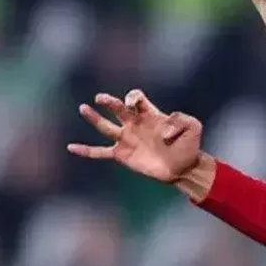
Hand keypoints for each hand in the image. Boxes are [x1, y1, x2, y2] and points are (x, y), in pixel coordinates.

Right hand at [67, 89, 202, 183]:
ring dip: (94, 118)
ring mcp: (126, 139)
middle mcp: (134, 123)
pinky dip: (85, 151)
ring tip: (83, 108)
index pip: (135, 98)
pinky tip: (71, 147)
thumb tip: (164, 127)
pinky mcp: (121, 155)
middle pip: (117, 109)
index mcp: (149, 113)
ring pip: (106, 127)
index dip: (132, 98)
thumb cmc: (189, 145)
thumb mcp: (193, 127)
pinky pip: (99, 152)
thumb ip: (183, 120)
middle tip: (99, 98)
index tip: (132, 104)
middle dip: (109, 102)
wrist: (183, 168)